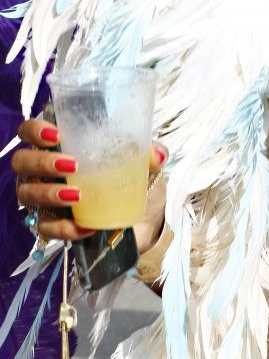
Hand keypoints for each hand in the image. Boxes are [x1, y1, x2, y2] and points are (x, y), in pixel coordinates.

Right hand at [12, 118, 166, 252]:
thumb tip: (156, 153)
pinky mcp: (54, 224)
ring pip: (26, 193)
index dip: (34, 130)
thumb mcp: (146, 164)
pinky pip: (46, 227)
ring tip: (77, 194)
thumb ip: (151, 154)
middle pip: (21, 161)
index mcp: (63, 144)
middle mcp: (46, 169)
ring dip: (48, 193)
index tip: (55, 134)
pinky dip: (64, 228)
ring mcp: (45, 197)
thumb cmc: (136, 180)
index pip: (30, 131)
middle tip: (71, 165)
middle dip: (41, 162)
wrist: (144, 221)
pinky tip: (85, 226)